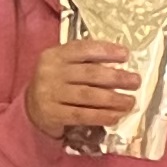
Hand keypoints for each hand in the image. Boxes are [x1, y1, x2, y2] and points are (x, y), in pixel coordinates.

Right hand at [23, 40, 142, 139]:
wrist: (31, 107)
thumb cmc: (56, 83)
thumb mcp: (64, 65)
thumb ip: (85, 62)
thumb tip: (121, 67)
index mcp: (55, 55)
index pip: (83, 49)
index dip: (106, 51)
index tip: (126, 55)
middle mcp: (50, 72)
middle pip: (89, 74)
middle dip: (116, 78)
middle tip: (135, 82)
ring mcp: (50, 94)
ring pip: (88, 96)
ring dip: (113, 99)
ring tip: (129, 102)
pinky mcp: (52, 114)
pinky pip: (81, 115)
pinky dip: (101, 116)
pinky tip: (115, 117)